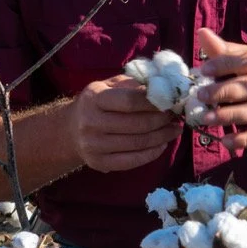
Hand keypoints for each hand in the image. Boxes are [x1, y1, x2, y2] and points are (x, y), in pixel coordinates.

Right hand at [68, 75, 183, 172]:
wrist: (71, 130)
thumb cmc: (97, 103)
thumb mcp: (109, 86)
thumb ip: (133, 84)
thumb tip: (163, 87)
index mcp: (94, 98)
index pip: (130, 101)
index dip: (154, 102)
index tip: (170, 101)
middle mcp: (91, 122)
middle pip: (137, 125)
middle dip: (161, 121)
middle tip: (175, 116)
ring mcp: (94, 145)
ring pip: (138, 144)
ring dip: (162, 137)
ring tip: (174, 130)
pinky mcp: (98, 163)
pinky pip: (132, 161)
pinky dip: (152, 154)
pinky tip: (162, 145)